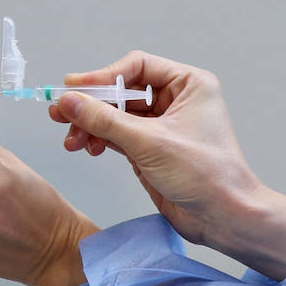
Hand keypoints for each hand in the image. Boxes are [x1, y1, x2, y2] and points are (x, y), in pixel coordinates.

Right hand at [49, 52, 285, 279]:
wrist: (225, 218)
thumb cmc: (205, 175)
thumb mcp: (149, 143)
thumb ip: (105, 120)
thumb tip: (69, 101)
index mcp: (188, 84)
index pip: (137, 67)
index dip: (104, 77)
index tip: (74, 89)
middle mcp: (176, 99)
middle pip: (123, 90)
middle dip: (92, 104)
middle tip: (60, 113)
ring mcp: (163, 125)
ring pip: (117, 114)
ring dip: (92, 124)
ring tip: (72, 139)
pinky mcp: (152, 148)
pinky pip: (118, 135)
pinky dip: (99, 139)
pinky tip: (86, 147)